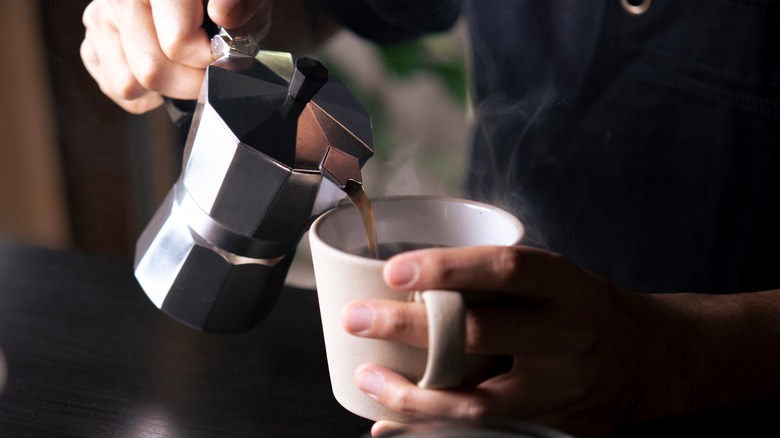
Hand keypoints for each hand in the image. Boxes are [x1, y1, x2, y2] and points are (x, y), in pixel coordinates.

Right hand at [80, 0, 271, 113]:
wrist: (195, 5)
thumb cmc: (224, 1)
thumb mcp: (247, 0)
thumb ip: (241, 4)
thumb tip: (224, 12)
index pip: (177, 43)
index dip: (209, 60)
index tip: (222, 55)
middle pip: (152, 70)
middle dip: (189, 82)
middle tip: (207, 70)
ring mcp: (100, 19)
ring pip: (129, 84)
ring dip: (166, 89)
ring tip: (185, 68)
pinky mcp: (91, 43)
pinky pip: (116, 88)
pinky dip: (145, 93)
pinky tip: (165, 70)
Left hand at [341, 245, 677, 437]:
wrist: (649, 362)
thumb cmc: (584, 309)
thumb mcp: (556, 280)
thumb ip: (499, 280)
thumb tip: (411, 279)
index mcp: (566, 287)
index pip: (506, 269)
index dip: (449, 268)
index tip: (395, 271)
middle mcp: (566, 337)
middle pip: (480, 334)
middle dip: (408, 329)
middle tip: (355, 319)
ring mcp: (558, 388)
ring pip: (477, 399)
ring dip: (411, 391)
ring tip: (366, 376)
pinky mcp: (548, 424)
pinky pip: (483, 430)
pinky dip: (432, 427)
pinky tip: (391, 422)